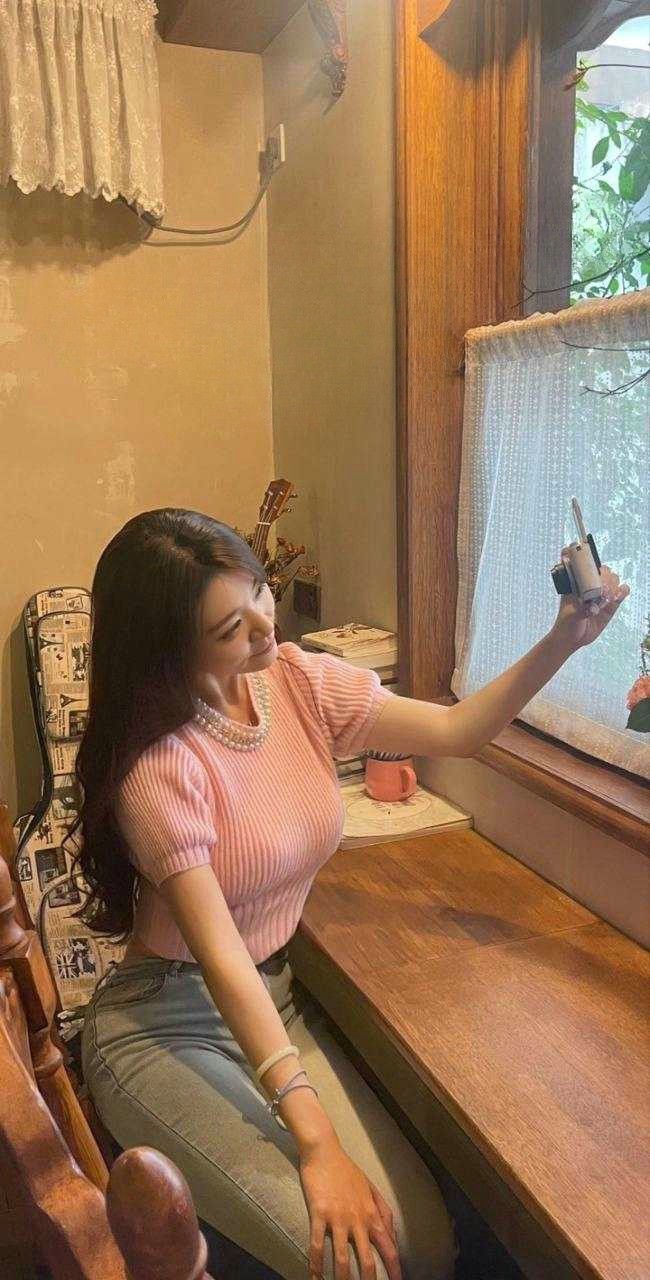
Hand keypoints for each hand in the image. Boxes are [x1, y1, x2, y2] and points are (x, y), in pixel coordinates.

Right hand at [299, 1136, 401, 1279]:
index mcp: (372, 1214)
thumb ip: (384, 1213)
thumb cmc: (347, 1170)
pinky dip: (316, 1264)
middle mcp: (358, 1219)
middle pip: (367, 1259)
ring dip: (342, 1278)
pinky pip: (317, 1244)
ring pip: (342, 1257)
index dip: (394, 1269)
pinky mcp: (319, 1213)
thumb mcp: (371, 1189)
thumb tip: (394, 1237)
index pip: (388, 1247)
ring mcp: (338, 1217)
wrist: (325, 1151)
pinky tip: (315, 1277)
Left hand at [550, 559, 629, 652]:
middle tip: (601, 592)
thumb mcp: (570, 615)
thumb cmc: (566, 623)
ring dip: (613, 586)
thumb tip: (592, 607)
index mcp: (577, 582)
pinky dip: (622, 591)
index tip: (593, 576)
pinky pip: (621, 592)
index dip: (592, 566)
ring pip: (613, 580)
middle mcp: (590, 585)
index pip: (586, 564)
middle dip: (605, 578)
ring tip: (606, 599)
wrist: (571, 638)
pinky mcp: (610, 604)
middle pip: (604, 571)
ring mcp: (601, 594)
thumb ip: (581, 609)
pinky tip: (617, 597)